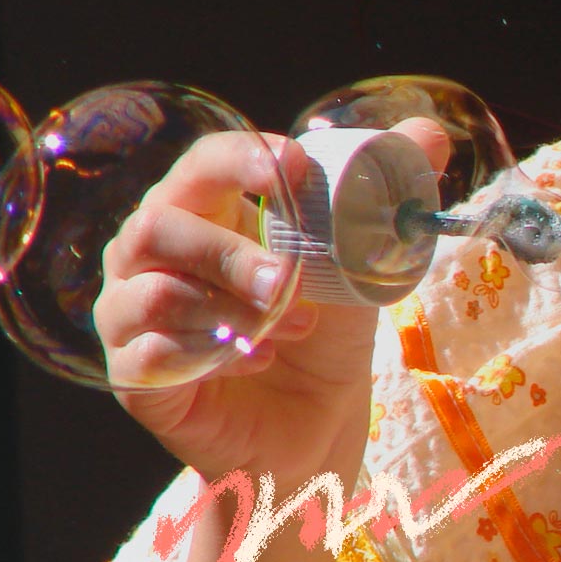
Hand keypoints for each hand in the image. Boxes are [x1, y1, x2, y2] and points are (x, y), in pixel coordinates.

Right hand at [96, 118, 450, 478]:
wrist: (317, 426)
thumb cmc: (325, 333)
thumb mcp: (360, 263)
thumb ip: (383, 197)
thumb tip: (430, 135)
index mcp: (202, 212)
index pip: (200, 164)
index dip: (239, 159)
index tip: (292, 166)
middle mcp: (149, 256)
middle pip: (157, 226)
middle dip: (230, 253)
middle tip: (288, 282)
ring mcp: (130, 315)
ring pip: (153, 294)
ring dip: (234, 312)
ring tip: (292, 330)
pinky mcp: (133, 376)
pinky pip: (152, 356)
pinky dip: (215, 358)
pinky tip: (260, 361)